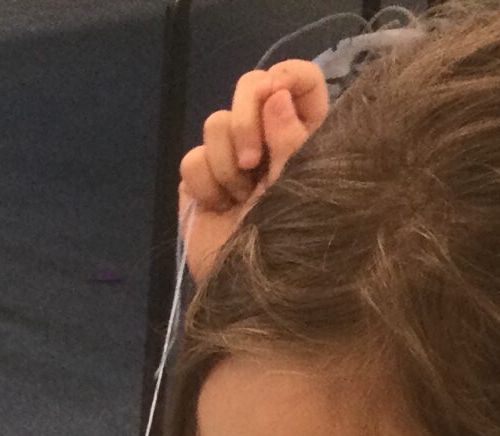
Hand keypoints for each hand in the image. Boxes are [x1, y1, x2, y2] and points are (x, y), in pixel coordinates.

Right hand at [180, 60, 329, 282]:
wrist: (254, 293)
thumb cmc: (294, 245)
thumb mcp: (302, 188)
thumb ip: (292, 138)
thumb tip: (274, 94)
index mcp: (308, 135)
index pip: (300, 80)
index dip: (287, 77)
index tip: (277, 98)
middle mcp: (270, 140)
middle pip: (250, 87)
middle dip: (244, 121)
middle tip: (251, 164)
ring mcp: (233, 159)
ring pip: (215, 124)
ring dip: (225, 166)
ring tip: (240, 201)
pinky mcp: (202, 183)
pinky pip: (191, 160)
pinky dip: (205, 186)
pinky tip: (219, 209)